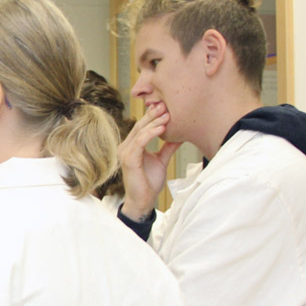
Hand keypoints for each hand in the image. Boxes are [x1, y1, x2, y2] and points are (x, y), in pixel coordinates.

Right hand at [118, 103, 180, 220]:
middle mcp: (126, 147)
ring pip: (140, 132)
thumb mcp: (162, 160)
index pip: (142, 127)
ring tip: (167, 115)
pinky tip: (161, 129)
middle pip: (140, 126)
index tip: (166, 107)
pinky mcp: (128, 160)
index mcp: (132, 146)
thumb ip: (167, 147)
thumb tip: (180, 135)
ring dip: (154, 123)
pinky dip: (150, 134)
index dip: (153, 116)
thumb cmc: (149, 182)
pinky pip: (140, 143)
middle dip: (153, 115)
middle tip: (165, 104)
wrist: (143, 200)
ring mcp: (125, 153)